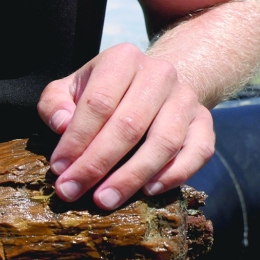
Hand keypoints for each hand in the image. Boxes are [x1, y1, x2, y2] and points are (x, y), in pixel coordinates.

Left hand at [37, 44, 214, 209]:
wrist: (152, 83)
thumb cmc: (101, 92)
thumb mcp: (69, 89)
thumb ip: (55, 104)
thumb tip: (61, 125)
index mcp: (122, 60)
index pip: (98, 103)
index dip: (76, 140)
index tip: (59, 169)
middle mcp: (160, 74)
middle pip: (129, 125)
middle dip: (97, 164)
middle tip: (73, 191)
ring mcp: (186, 98)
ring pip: (164, 141)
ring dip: (132, 176)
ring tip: (105, 200)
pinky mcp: (204, 121)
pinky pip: (198, 151)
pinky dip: (175, 174)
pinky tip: (148, 191)